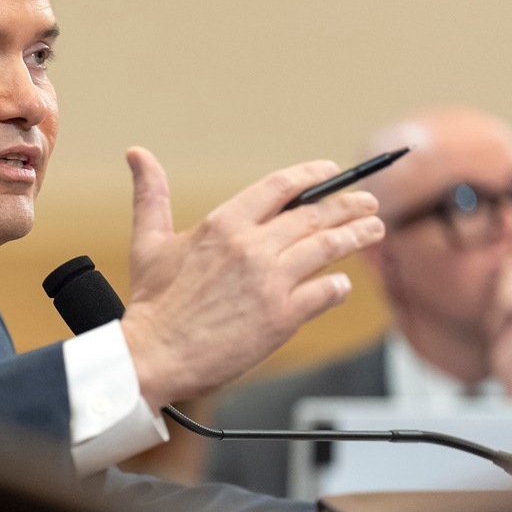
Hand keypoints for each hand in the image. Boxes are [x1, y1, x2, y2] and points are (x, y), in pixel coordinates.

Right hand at [118, 147, 383, 406]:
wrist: (154, 357)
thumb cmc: (152, 304)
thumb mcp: (149, 242)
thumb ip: (151, 195)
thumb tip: (137, 154)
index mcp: (224, 224)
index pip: (280, 186)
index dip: (312, 176)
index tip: (331, 173)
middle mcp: (252, 247)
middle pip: (314, 215)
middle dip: (348, 206)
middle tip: (368, 203)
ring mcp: (271, 281)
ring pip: (328, 247)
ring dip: (357, 235)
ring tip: (374, 230)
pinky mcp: (283, 316)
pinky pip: (326, 291)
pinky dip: (339, 285)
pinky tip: (342, 283)